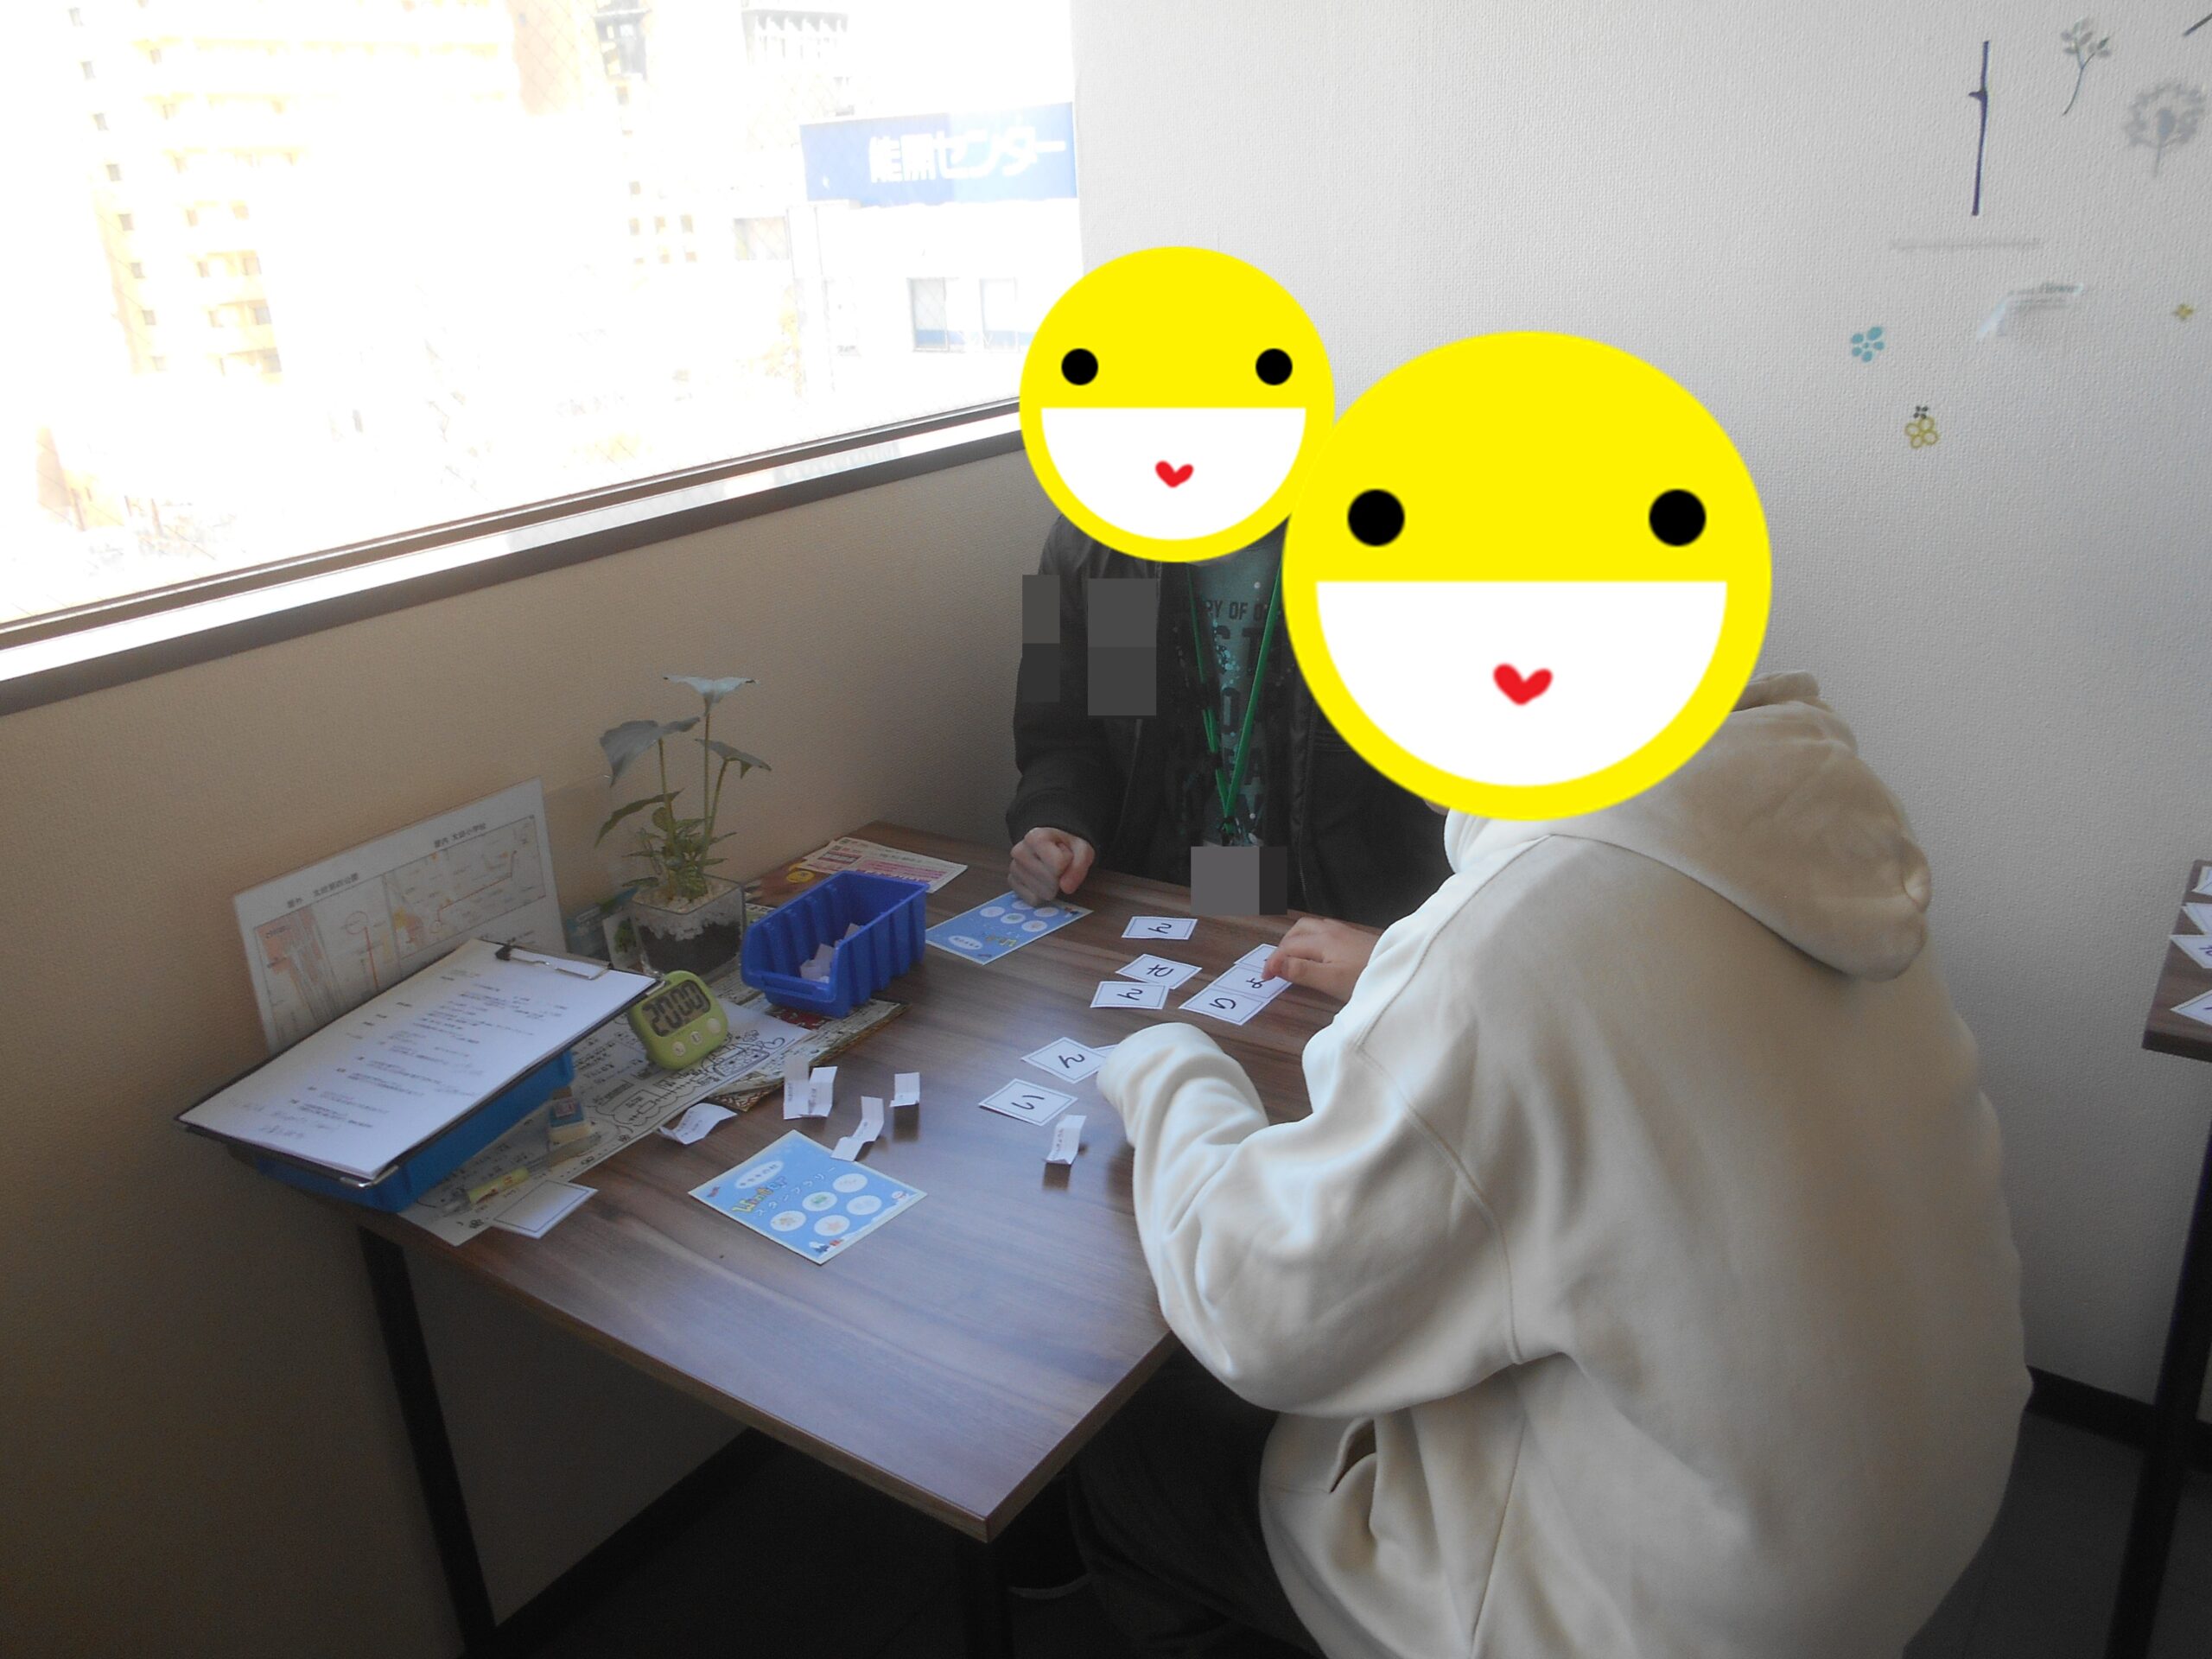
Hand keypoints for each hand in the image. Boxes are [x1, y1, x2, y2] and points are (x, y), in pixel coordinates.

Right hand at [1009, 827, 1096, 905]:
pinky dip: (1042, 895)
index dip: (1069, 864)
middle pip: (1051, 881)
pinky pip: (1033, 899)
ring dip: (1052, 888)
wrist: (1052, 844)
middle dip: (1060, 878)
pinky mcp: (1013, 883)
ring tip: (1050, 872)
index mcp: (1035, 837)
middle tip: (1059, 866)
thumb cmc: (1066, 846)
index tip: (1066, 855)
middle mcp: (1019, 851)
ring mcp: (1014, 868)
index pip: (1058, 865)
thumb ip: (1079, 866)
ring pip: (1042, 893)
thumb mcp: (1081, 849)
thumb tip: (1066, 888)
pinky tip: (1042, 881)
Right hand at [1263, 917, 1379, 1003]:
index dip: (1273, 962)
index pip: (1288, 947)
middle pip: (1297, 931)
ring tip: (1292, 958)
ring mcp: (1343, 931)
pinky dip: (1310, 938)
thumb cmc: (1365, 977)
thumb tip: (1275, 965)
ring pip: (1310, 927)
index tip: (1265, 979)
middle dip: (1282, 947)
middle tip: (1276, 968)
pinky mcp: (1354, 936)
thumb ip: (1302, 972)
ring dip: (1295, 940)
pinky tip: (1317, 951)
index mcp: (1321, 940)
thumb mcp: (1331, 981)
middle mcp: (1330, 930)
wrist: (1401, 968)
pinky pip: (1323, 930)